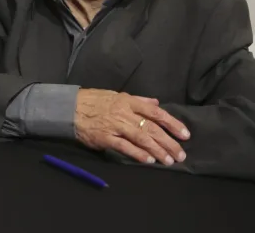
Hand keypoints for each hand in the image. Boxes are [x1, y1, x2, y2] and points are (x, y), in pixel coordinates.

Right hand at [74, 88, 190, 166]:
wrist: (69, 108)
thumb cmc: (93, 101)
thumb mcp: (116, 95)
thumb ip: (138, 100)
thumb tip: (156, 103)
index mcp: (128, 101)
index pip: (155, 112)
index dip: (172, 123)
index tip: (185, 134)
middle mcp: (124, 113)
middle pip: (152, 128)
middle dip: (169, 142)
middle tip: (181, 155)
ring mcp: (115, 126)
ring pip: (141, 138)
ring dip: (157, 150)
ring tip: (169, 161)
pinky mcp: (105, 138)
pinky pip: (124, 147)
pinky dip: (137, 154)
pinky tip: (148, 160)